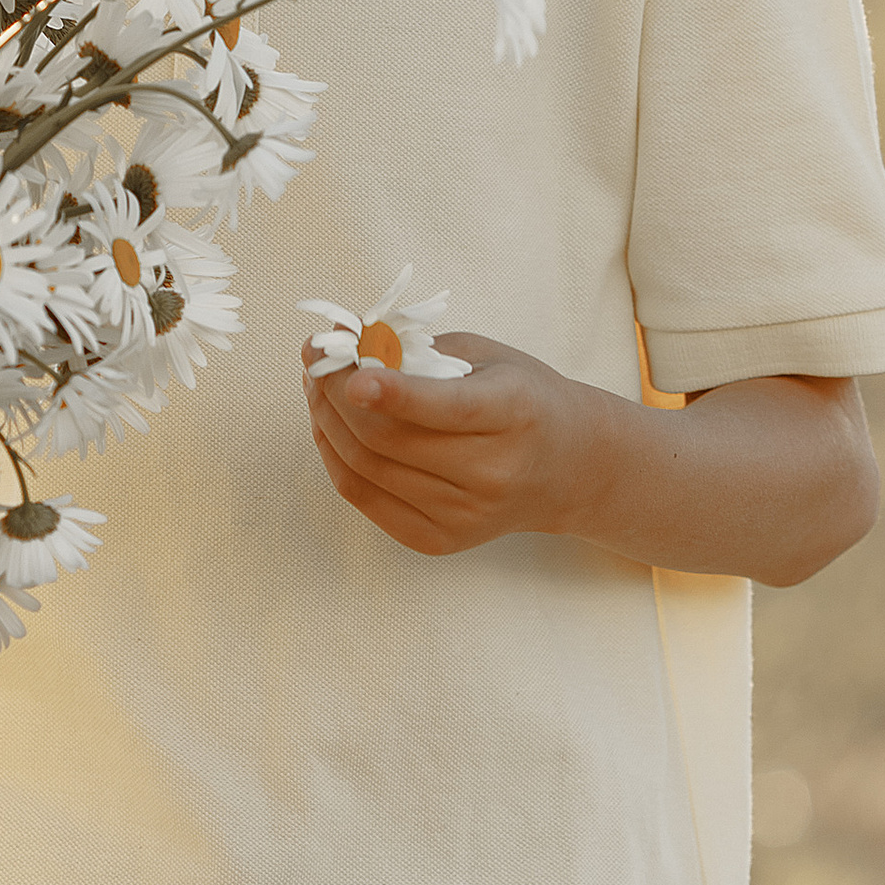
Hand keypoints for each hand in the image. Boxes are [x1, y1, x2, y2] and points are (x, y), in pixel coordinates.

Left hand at [301, 331, 597, 555]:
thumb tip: (343, 344)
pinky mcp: (440, 540)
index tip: (352, 376)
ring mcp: (465, 514)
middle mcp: (493, 472)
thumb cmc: (521, 397)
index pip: (447, 409)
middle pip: (389, 439)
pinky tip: (329, 426)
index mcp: (513, 413)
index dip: (395, 394)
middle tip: (316, 359)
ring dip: (326, 422)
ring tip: (317, 387)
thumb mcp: (486, 356)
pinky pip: (364, 498)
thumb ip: (419, 349)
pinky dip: (335, 458)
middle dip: (335, 394)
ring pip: (366, 469)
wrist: (569, 468)